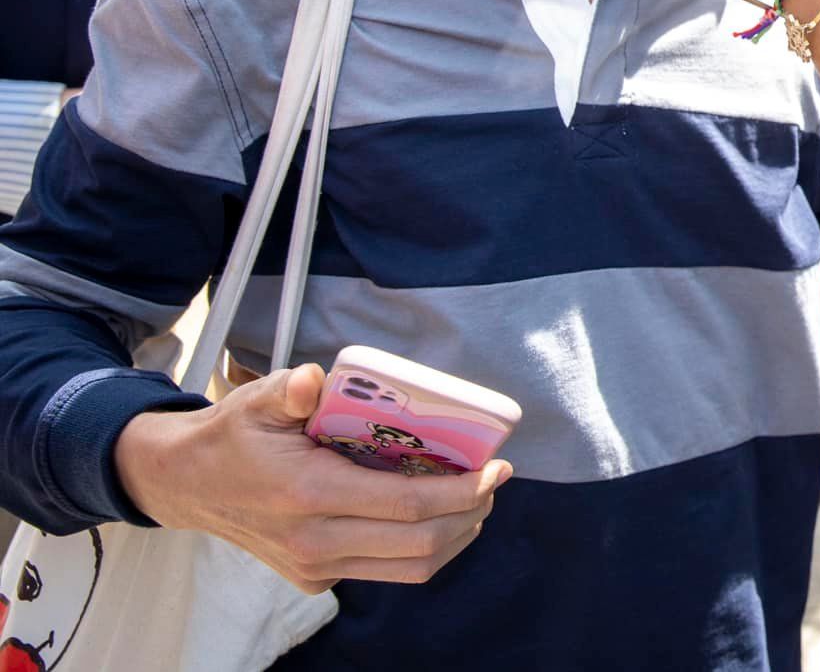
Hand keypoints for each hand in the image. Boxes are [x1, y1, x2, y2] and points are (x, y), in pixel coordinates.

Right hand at [113, 363, 509, 592]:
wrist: (185, 484)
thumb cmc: (233, 434)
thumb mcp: (257, 400)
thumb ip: (291, 389)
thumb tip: (315, 379)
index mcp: (309, 494)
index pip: (407, 506)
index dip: (463, 491)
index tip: (497, 468)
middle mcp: (315, 541)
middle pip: (420, 544)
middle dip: (471, 514)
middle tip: (495, 482)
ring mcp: (315, 567)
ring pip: (409, 568)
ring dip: (454, 537)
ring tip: (475, 501)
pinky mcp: (314, 578)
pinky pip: (385, 570)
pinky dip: (421, 546)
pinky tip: (435, 514)